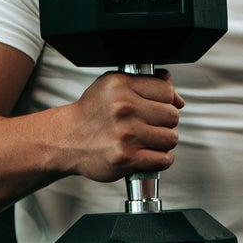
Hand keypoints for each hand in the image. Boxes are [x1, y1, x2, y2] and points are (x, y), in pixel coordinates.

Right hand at [70, 68, 184, 183]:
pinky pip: (164, 159)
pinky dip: (159, 159)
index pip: (167, 90)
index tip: (157, 107)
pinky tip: (146, 154)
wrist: (66, 140)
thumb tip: (176, 96)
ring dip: (163, 142)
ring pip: (171, 138)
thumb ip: (144, 83)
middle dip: (164, 123)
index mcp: (121, 85)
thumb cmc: (90, 114)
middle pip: (172, 115)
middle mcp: (123, 108)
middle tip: (149, 126)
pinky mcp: (127, 158)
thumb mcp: (112, 85)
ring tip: (146, 140)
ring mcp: (126, 134)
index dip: (166, 101)